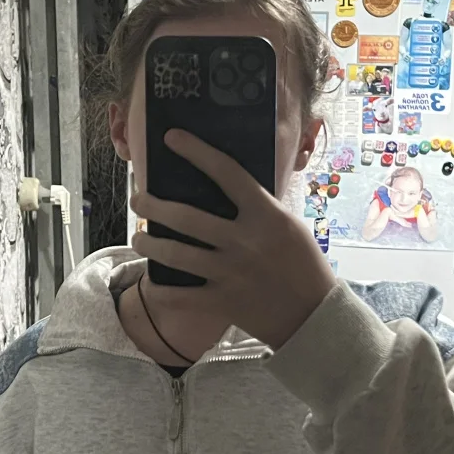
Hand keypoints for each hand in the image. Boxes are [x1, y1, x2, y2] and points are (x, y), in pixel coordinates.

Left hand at [130, 130, 337, 349]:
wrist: (315, 315)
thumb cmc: (304, 265)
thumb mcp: (289, 226)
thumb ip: (259, 210)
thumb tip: (228, 190)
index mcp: (265, 215)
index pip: (227, 173)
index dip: (197, 152)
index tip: (172, 138)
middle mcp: (244, 241)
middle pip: (185, 218)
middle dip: (153, 206)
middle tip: (138, 200)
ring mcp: (230, 272)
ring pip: (175, 254)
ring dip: (148, 244)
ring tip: (138, 238)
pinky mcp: (222, 301)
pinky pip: (180, 296)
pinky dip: (161, 289)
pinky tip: (152, 280)